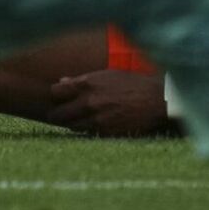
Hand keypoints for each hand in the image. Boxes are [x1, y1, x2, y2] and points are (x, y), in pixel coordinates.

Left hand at [47, 70, 170, 137]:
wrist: (154, 100)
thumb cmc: (129, 84)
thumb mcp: (104, 75)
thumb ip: (81, 80)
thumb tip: (61, 81)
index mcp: (86, 84)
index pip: (55, 92)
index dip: (56, 95)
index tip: (59, 97)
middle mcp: (88, 102)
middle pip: (59, 114)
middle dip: (57, 114)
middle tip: (59, 114)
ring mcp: (97, 119)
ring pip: (71, 126)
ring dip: (71, 124)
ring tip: (75, 120)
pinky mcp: (106, 133)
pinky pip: (87, 134)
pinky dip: (86, 130)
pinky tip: (91, 125)